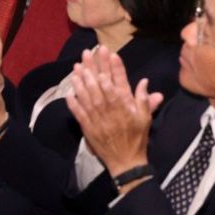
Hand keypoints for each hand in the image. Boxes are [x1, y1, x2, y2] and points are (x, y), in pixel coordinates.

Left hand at [64, 47, 160, 175]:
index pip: (118, 82)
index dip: (114, 67)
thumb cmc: (137, 137)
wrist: (125, 161)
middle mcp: (108, 109)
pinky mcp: (87, 127)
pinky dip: (73, 102)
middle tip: (88, 53)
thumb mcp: (146, 118)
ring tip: (77, 67)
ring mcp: (96, 118)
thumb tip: (144, 81)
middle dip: (94, 67)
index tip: (110, 54)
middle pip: (99, 85)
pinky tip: (69, 91)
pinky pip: (78, 112)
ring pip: (86, 96)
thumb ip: (145, 100)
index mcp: (124, 105)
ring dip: (81, 81)